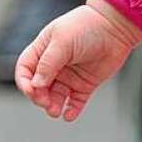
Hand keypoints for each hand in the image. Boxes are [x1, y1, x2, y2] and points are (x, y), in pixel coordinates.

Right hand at [15, 0, 141, 121]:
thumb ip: (48, 63)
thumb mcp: (63, 40)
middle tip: (46, 102)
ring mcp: (70, 76)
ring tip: (56, 111)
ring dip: (53, 106)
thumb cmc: (88, 26)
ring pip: (55, 97)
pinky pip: (75, 102)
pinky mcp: (85, 84)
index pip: (25, 70)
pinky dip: (71, 111)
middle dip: (39, 97)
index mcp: (44, 50)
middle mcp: (55, 65)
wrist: (117, 26)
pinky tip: (69, 115)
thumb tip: (36, 85)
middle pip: (38, 87)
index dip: (24, 82)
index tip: (32, 90)